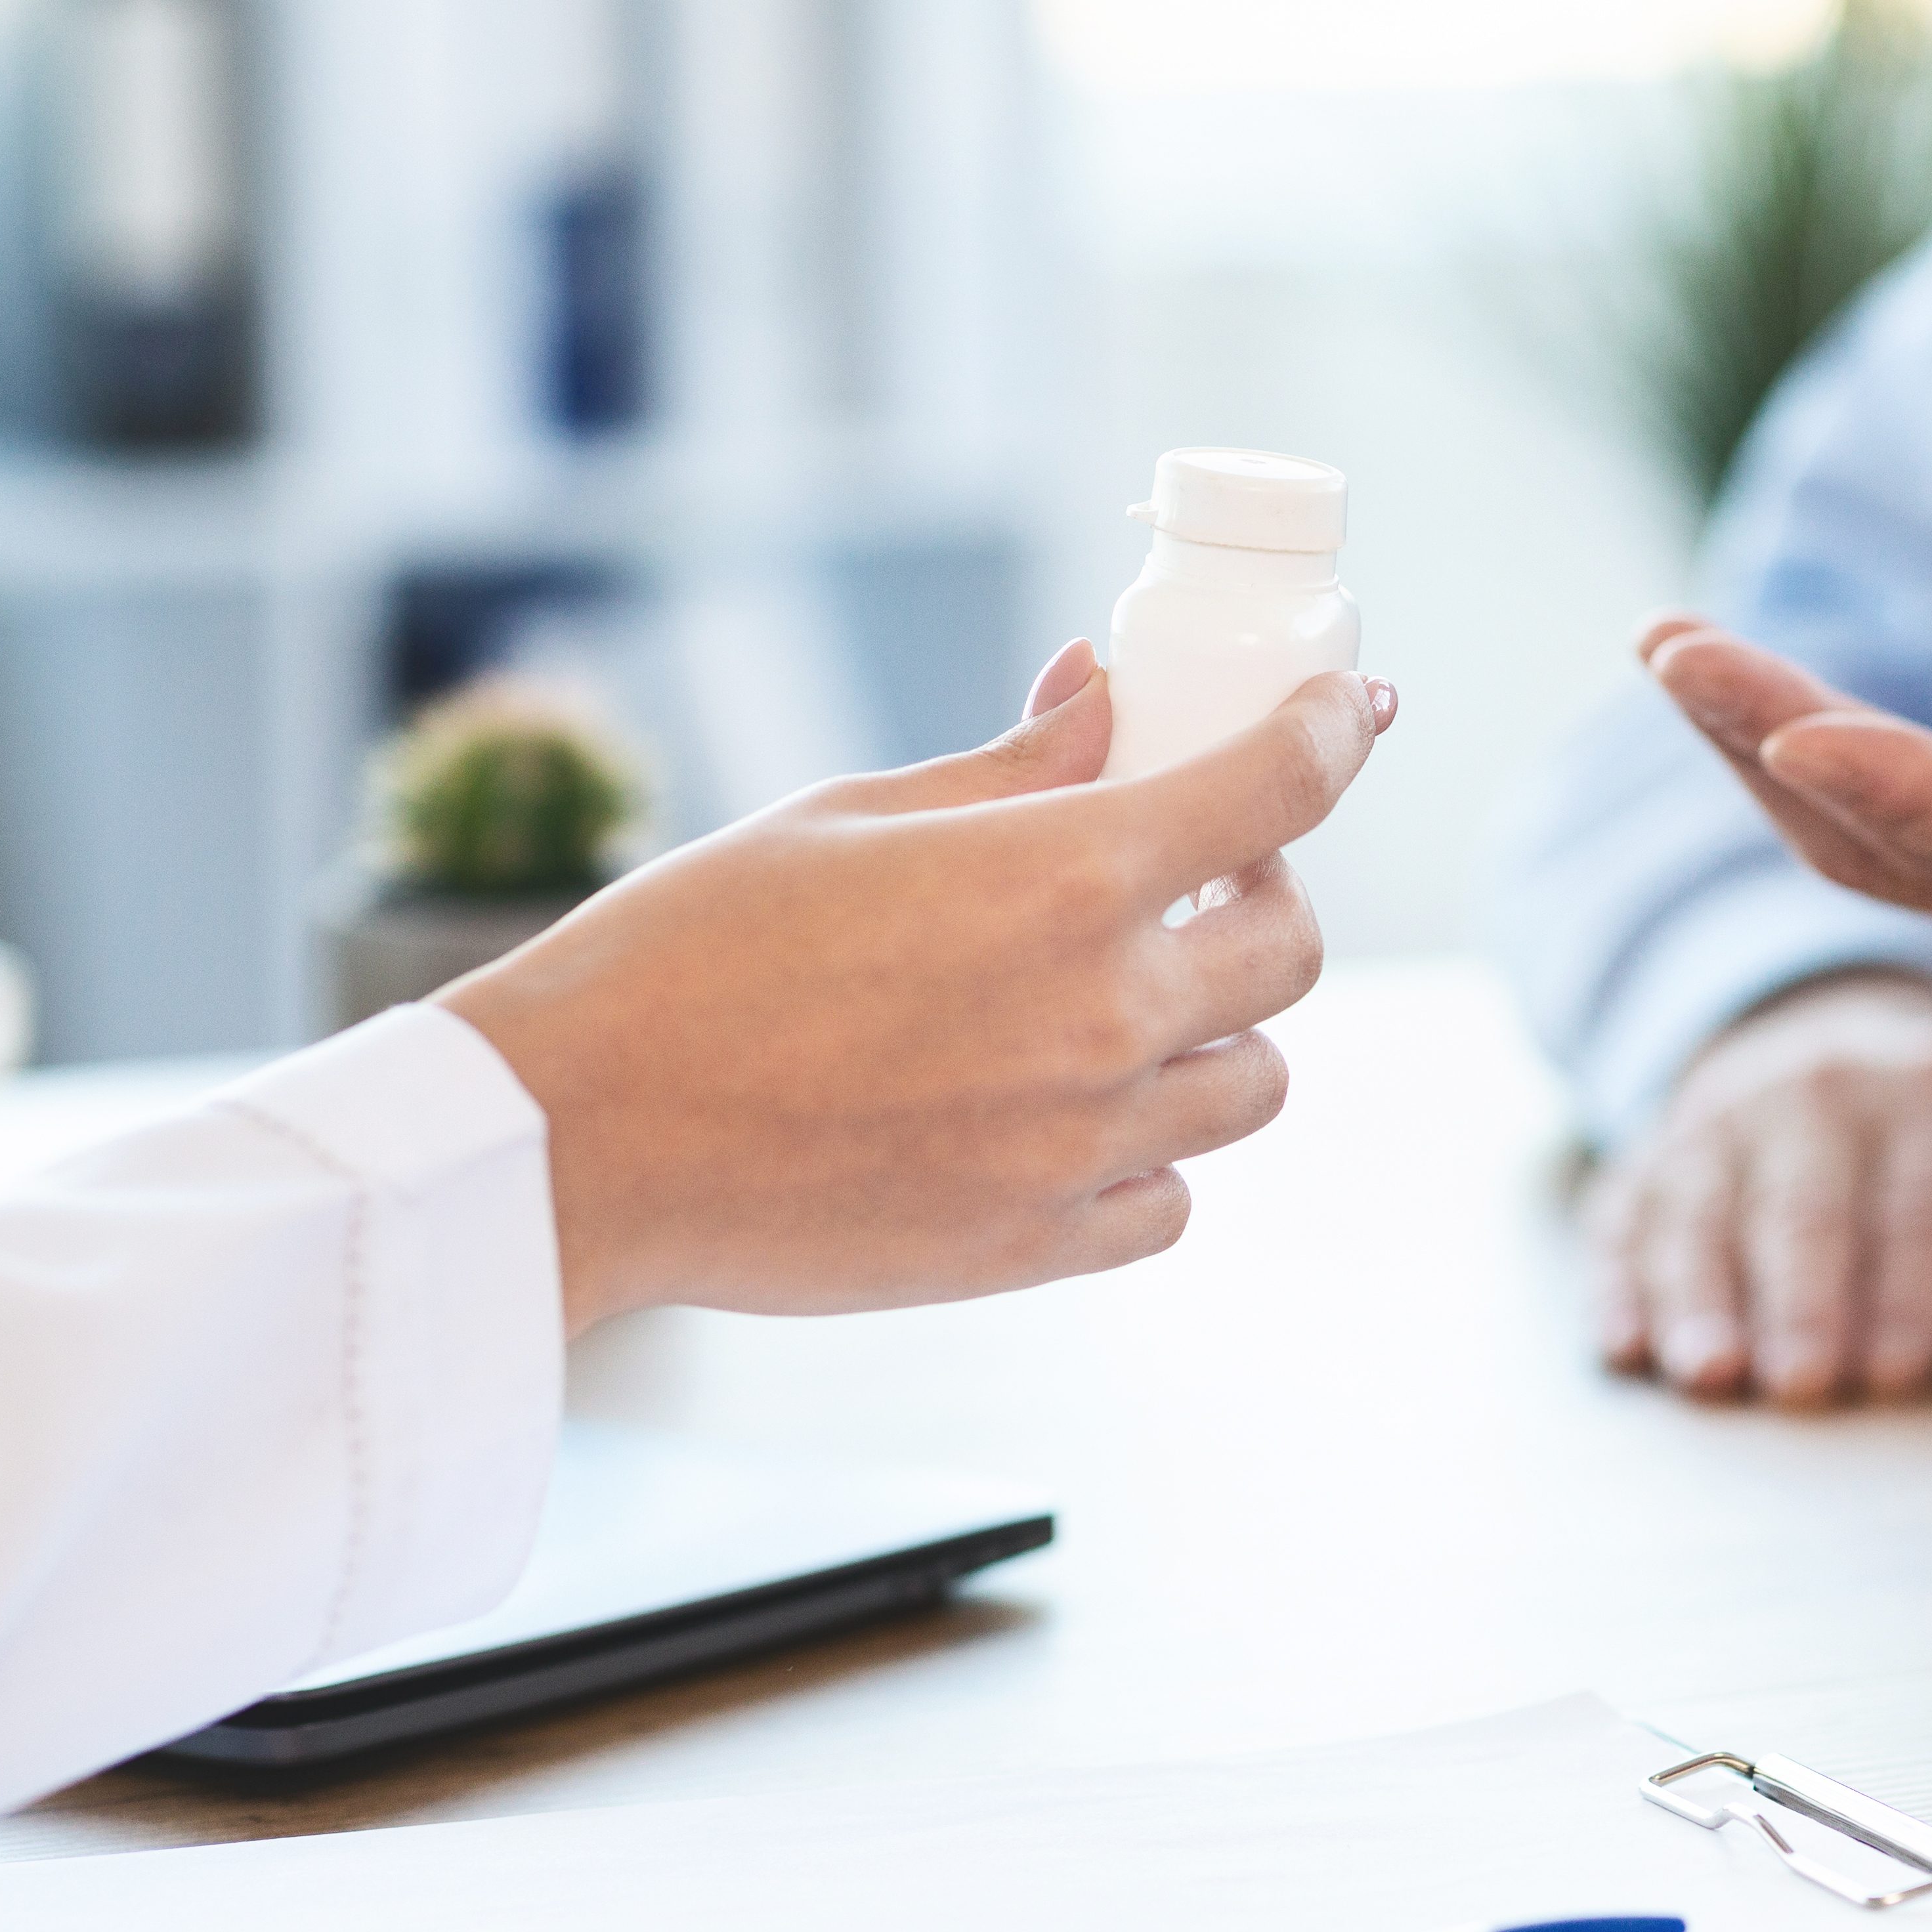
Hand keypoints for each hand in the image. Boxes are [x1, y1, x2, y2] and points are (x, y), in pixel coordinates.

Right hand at [443, 642, 1396, 1333]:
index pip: (1279, 788)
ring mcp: (1080, 1144)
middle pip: (1292, 952)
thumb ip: (1014, 766)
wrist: (589, 1136)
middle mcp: (1102, 1014)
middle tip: (1201, 880)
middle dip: (1267, 896)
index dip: (1331, 739)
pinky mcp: (1036, 1245)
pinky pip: (1169, 1200)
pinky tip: (1068, 1111)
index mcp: (1063, 879)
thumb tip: (1106, 687)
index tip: (1342, 722)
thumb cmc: (695, 952)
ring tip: (1131, 1004)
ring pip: (1251, 1087)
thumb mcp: (855, 815)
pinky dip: (1149, 1154)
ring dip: (1218, 1035)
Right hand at [1584, 972, 1931, 1406]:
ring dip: (1700, 1296)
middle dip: (1804, 1301)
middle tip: (1804, 1390)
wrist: (1841, 1022)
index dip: (1911, 1288)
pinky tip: (1620, 1345)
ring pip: (1706, 1211)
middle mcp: (1822, 1089)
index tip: (1898, 1371)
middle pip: (1809, 1208)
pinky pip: (1626, 1211)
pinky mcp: (1658, 1147)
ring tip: (1710, 1376)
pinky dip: (1617, 1278)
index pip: (1926, 1201)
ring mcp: (1728, 1117)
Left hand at [1640, 495, 1931, 1030]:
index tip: (1791, 733)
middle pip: (1910, 850)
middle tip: (1672, 645)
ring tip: (1666, 645)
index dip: (1908, 792)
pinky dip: (1788, 762)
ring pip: (1867, 853)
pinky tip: (1719, 686)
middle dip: (1779, 749)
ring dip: (1756, 753)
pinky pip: (1872, 834)